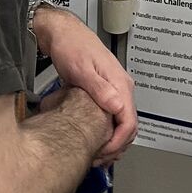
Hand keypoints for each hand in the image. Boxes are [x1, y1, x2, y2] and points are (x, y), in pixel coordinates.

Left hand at [32, 5, 137, 164]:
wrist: (62, 32)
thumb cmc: (71, 46)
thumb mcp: (82, 69)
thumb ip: (100, 88)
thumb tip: (117, 105)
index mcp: (120, 83)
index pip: (129, 122)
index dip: (118, 142)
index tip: (103, 154)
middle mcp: (121, 87)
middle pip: (129, 126)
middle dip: (116, 147)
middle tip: (98, 160)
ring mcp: (115, 90)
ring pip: (122, 123)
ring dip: (112, 141)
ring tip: (96, 154)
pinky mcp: (106, 92)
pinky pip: (113, 117)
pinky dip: (107, 132)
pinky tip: (95, 139)